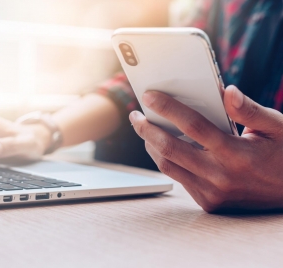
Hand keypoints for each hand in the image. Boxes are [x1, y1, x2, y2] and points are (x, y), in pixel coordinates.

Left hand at [129, 85, 282, 212]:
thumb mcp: (277, 128)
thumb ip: (251, 110)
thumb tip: (227, 91)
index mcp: (237, 154)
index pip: (194, 126)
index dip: (169, 108)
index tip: (150, 96)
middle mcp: (221, 176)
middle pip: (171, 149)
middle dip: (147, 130)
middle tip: (135, 115)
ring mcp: (212, 193)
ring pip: (169, 167)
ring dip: (151, 146)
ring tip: (144, 129)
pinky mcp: (208, 202)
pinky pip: (179, 179)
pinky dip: (167, 161)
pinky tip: (162, 147)